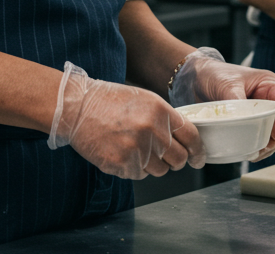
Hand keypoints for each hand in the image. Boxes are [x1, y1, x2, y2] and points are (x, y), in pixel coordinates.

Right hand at [48, 62, 202, 178]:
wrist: (76, 107)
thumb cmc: (108, 101)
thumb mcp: (144, 100)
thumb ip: (165, 119)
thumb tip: (183, 140)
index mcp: (161, 112)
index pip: (192, 137)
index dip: (198, 152)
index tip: (198, 159)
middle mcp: (153, 132)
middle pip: (178, 159)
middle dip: (175, 161)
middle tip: (165, 156)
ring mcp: (137, 150)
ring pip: (159, 170)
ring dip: (151, 164)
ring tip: (134, 148)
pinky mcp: (122, 165)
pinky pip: (139, 175)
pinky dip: (133, 168)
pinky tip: (121, 152)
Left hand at [168, 48, 274, 161]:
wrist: (196, 78)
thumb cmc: (214, 74)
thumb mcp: (227, 85)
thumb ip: (237, 102)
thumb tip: (243, 122)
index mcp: (269, 85)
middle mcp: (268, 99)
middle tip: (263, 149)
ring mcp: (260, 112)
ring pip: (274, 133)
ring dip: (268, 146)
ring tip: (255, 155)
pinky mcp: (249, 122)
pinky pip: (259, 136)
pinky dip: (257, 146)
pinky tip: (249, 153)